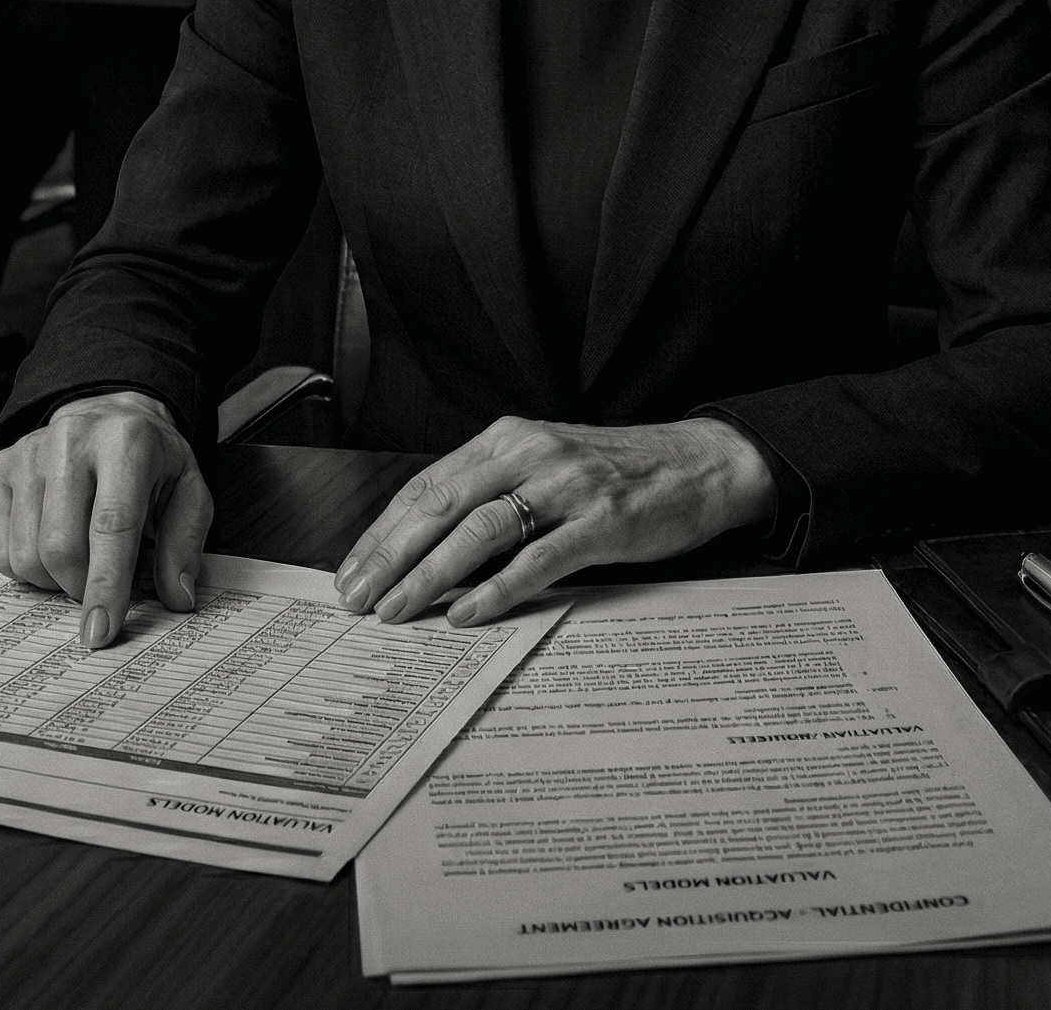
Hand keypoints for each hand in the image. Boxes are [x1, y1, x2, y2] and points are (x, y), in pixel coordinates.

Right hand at [0, 391, 212, 648]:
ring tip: (81, 560)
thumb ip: (185, 543)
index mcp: (127, 442)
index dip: (107, 585)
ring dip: (54, 581)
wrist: (110, 414)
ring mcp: (29, 452)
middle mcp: (72, 440)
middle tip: (103, 585)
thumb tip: (178, 598)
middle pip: (60, 547)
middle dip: (81, 587)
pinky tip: (52, 546)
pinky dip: (27, 569)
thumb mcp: (189, 491)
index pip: (112, 525)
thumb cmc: (152, 460)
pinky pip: (1, 551)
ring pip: (26, 555)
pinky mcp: (0, 467)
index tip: (101, 632)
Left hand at [334, 415, 776, 628]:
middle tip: (356, 598)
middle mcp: (529, 453)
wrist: (698, 464)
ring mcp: (566, 485)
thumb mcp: (544, 464)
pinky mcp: (602, 521)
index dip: (383, 531)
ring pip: (479, 531)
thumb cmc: (615, 473)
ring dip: (430, 575)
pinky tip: (466, 612)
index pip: (427, 486)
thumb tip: (425, 547)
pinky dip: (497, 588)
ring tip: (398, 610)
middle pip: (441, 506)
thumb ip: (492, 492)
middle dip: (390, 556)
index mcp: (507, 438)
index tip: (351, 570)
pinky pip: (538, 558)